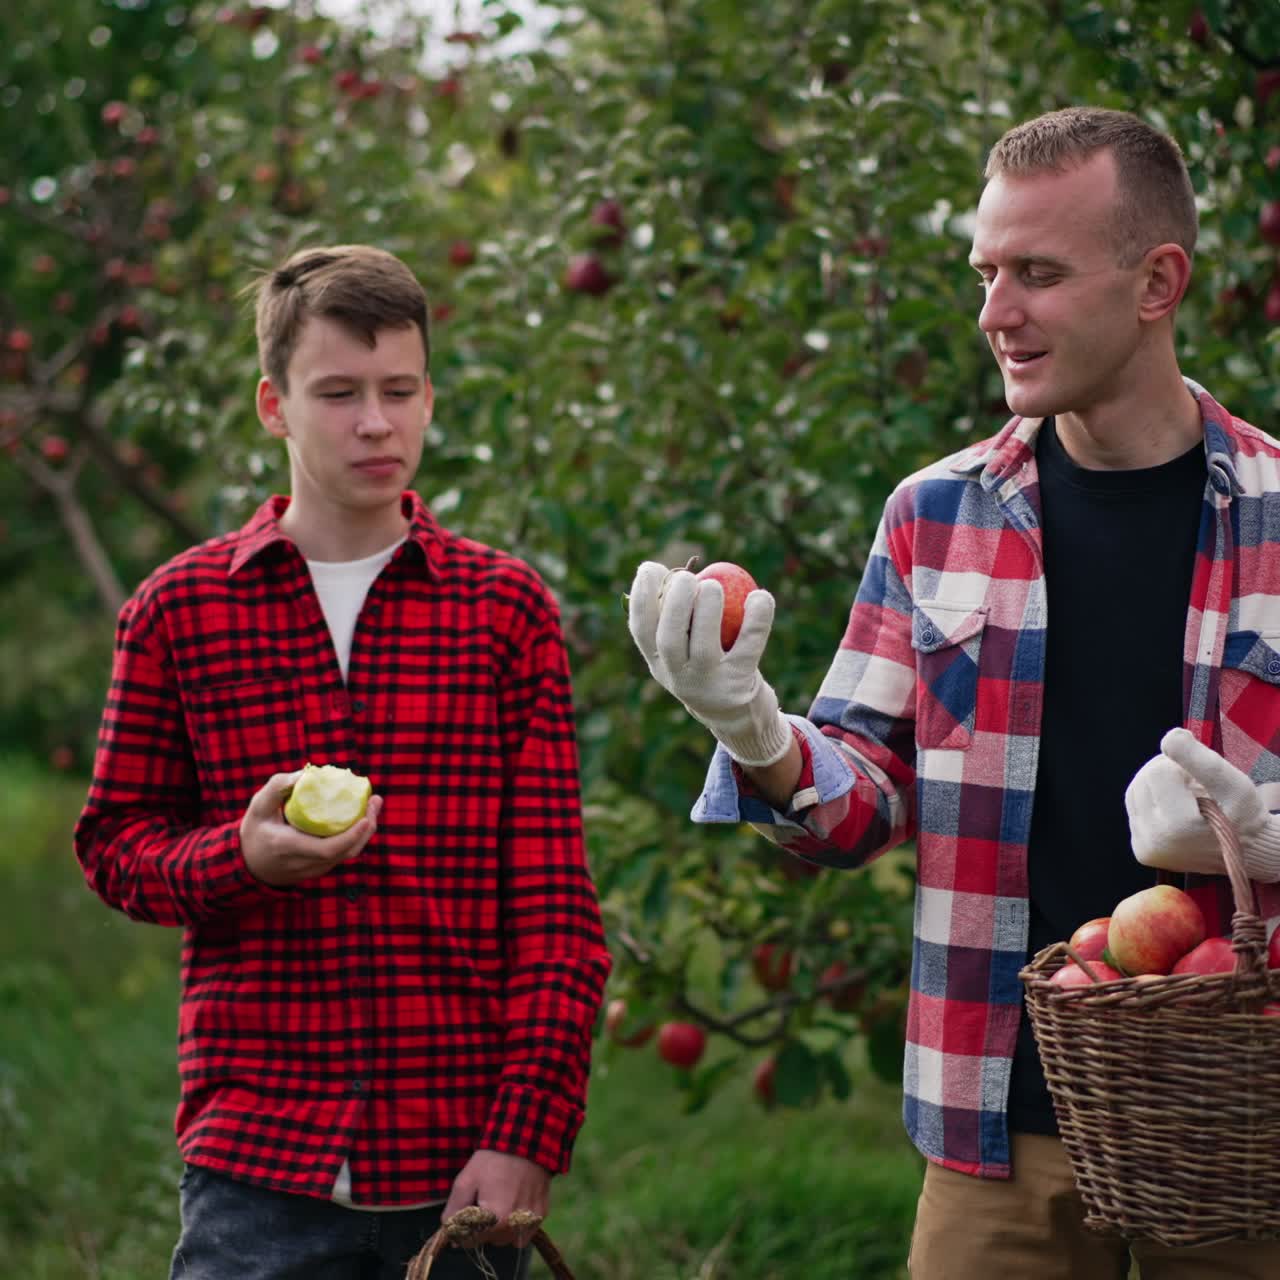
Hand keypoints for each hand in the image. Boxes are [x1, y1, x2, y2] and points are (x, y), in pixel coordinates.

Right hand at [238, 771, 381, 885]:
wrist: (251, 865)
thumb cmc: (256, 830)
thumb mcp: (258, 806)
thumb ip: (277, 787)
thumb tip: (306, 773)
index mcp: (287, 847)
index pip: (326, 849)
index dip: (350, 836)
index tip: (365, 817)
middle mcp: (304, 863)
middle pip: (345, 851)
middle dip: (366, 828)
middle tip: (375, 800)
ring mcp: (314, 870)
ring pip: (348, 854)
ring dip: (365, 830)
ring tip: (374, 804)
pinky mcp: (321, 869)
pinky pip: (343, 853)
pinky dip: (356, 835)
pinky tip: (361, 815)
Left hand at [441, 1150, 550, 1248]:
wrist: (524, 1141)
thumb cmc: (492, 1161)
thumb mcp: (466, 1181)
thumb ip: (453, 1211)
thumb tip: (450, 1233)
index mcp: (495, 1221)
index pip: (471, 1240)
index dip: (464, 1226)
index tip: (467, 1209)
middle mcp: (515, 1226)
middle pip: (490, 1241)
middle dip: (483, 1228)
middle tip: (483, 1202)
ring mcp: (531, 1221)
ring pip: (508, 1239)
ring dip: (500, 1229)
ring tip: (498, 1203)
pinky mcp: (542, 1214)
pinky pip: (525, 1232)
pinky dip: (517, 1225)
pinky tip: (513, 1205)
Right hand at [626, 560, 792, 765]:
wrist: (736, 715)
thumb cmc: (707, 665)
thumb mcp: (683, 649)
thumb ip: (677, 616)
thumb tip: (671, 570)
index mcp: (657, 663)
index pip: (640, 629)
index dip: (641, 597)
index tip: (651, 567)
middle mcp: (678, 677)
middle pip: (668, 640)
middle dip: (674, 603)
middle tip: (685, 577)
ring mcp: (709, 685)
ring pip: (705, 647)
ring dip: (708, 610)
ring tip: (713, 584)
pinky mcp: (739, 685)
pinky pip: (749, 647)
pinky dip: (757, 620)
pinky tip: (760, 597)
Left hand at [1125, 728, 1279, 880]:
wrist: (1247, 851)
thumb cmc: (1243, 815)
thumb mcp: (1234, 784)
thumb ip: (1200, 759)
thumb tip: (1168, 737)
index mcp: (1178, 827)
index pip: (1158, 771)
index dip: (1180, 767)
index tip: (1199, 781)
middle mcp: (1155, 842)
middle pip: (1142, 780)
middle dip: (1166, 773)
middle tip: (1194, 787)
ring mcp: (1146, 848)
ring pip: (1135, 791)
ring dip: (1157, 785)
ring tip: (1187, 797)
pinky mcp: (1142, 851)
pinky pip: (1136, 810)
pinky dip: (1153, 802)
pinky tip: (1176, 809)